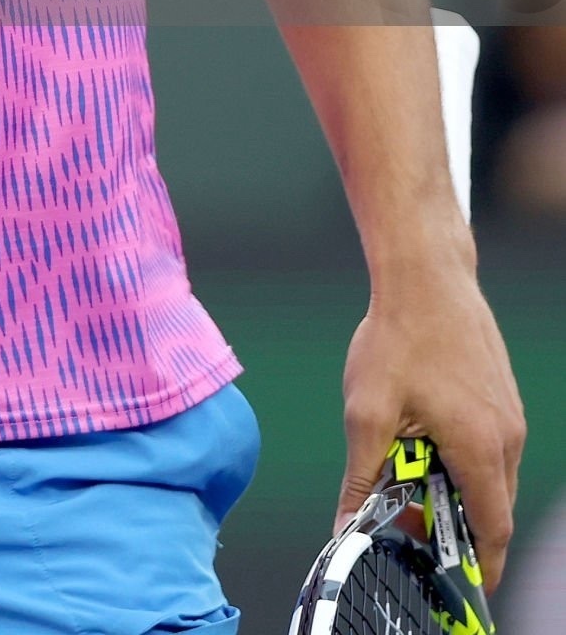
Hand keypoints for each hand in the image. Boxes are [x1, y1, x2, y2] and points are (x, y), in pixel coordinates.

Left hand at [335, 262, 525, 590]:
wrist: (424, 275)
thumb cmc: (398, 337)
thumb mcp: (367, 413)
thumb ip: (361, 478)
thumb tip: (347, 523)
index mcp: (481, 449)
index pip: (492, 530)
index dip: (478, 564)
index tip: (458, 582)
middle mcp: (507, 436)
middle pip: (492, 507)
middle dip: (455, 523)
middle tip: (412, 521)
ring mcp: (510, 414)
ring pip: (491, 475)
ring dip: (457, 486)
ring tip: (410, 471)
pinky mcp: (503, 395)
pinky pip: (491, 445)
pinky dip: (464, 457)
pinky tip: (425, 436)